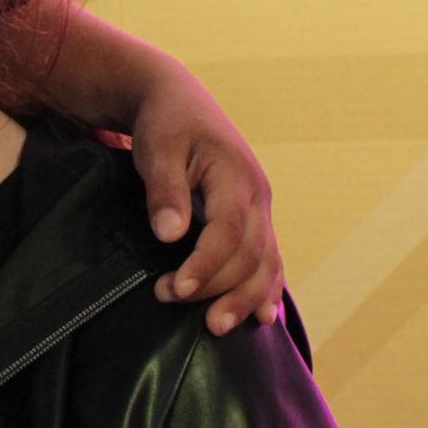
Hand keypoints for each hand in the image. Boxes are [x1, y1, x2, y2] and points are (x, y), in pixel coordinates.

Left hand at [128, 70, 285, 335]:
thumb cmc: (165, 124)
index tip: (175, 288)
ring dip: (244, 298)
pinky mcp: (254, 217)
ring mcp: (260, 208)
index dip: (206, 264)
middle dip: (216, 287)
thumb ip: (165, 190)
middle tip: (169, 300)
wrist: (178, 100)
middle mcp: (257, 195)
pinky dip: (268, 288)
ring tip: (216, 327)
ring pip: (265, 263)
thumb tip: (169, 235)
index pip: (229, 231)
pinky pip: (270, 259)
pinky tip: (264, 317)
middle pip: (250, 254)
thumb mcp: (157, 148)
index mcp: (235, 175)